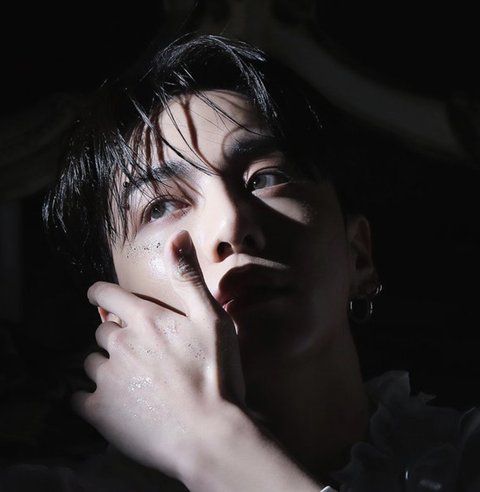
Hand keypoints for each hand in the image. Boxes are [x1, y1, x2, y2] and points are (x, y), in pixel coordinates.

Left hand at [73, 230, 245, 478]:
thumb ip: (188, 278)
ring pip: (91, 361)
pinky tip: (110, 402)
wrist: (210, 433)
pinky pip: (78, 397)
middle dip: (115, 334)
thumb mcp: (211, 318)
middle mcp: (119, 342)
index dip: (100, 292)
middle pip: (102, 329)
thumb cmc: (216, 373)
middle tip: (138, 350)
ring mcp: (107, 377)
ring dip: (105, 364)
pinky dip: (90, 397)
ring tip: (131, 378)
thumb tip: (176, 236)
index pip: (105, 294)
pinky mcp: (100, 411)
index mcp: (145, 318)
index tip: (98, 295)